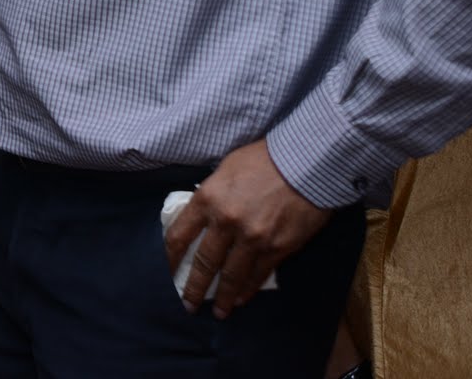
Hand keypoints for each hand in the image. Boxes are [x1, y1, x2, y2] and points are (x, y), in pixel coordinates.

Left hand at [163, 139, 330, 318]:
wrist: (305, 163)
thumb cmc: (263, 159)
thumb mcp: (225, 170)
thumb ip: (212, 195)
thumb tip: (204, 215)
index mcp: (207, 199)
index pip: (179, 235)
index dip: (169, 258)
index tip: (166, 273)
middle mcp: (226, 222)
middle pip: (203, 262)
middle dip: (193, 288)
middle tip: (188, 305)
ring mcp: (252, 238)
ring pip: (231, 276)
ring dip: (222, 297)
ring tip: (217, 312)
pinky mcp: (277, 248)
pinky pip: (258, 275)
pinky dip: (247, 290)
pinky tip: (240, 299)